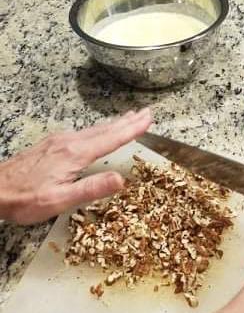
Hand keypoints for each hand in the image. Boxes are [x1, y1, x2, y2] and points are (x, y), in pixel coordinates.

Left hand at [0, 109, 151, 224]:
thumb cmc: (25, 198)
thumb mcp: (60, 200)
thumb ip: (91, 188)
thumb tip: (122, 179)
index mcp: (75, 154)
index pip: (111, 139)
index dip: (132, 129)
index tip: (148, 119)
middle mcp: (70, 142)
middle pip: (105, 129)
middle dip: (128, 121)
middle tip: (146, 112)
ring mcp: (60, 140)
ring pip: (95, 129)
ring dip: (116, 123)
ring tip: (130, 117)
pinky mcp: (53, 144)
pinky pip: (84, 132)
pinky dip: (101, 128)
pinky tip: (101, 130)